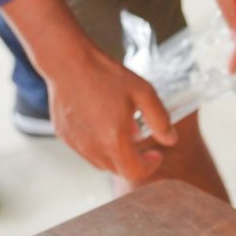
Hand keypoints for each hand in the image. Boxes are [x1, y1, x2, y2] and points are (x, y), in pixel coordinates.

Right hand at [48, 43, 175, 181]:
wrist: (68, 63)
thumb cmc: (107, 76)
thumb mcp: (143, 93)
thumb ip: (159, 120)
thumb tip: (171, 140)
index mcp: (113, 139)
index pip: (134, 172)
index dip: (149, 166)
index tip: (156, 153)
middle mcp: (92, 147)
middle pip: (117, 169)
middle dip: (134, 160)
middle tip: (142, 139)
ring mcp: (75, 143)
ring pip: (100, 162)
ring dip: (115, 154)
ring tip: (122, 128)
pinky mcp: (64, 136)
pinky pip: (85, 150)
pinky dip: (98, 145)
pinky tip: (102, 123)